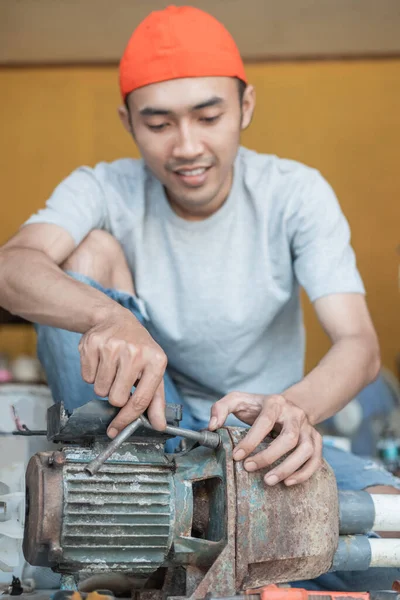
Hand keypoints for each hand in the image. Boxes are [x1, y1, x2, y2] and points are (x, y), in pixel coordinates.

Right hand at [78, 306, 166, 435]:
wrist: (116, 320)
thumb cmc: (138, 349)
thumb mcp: (152, 370)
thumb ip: (155, 400)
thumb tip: (159, 425)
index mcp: (156, 361)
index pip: (141, 400)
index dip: (127, 419)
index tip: (116, 430)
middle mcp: (135, 352)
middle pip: (116, 399)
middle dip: (115, 395)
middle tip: (120, 380)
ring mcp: (113, 346)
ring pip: (99, 390)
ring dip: (103, 384)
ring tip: (112, 368)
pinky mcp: (93, 344)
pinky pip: (87, 378)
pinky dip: (92, 374)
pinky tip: (101, 360)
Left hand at [209, 392, 322, 485]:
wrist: (290, 405)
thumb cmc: (260, 406)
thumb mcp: (239, 400)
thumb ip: (221, 407)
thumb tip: (212, 426)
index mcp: (275, 404)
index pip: (265, 421)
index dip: (251, 440)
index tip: (237, 456)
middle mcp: (294, 415)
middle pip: (289, 438)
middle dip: (268, 456)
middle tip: (249, 468)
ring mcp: (308, 428)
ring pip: (305, 450)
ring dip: (288, 468)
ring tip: (268, 481)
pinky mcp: (316, 441)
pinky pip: (316, 459)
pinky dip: (304, 473)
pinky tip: (288, 482)